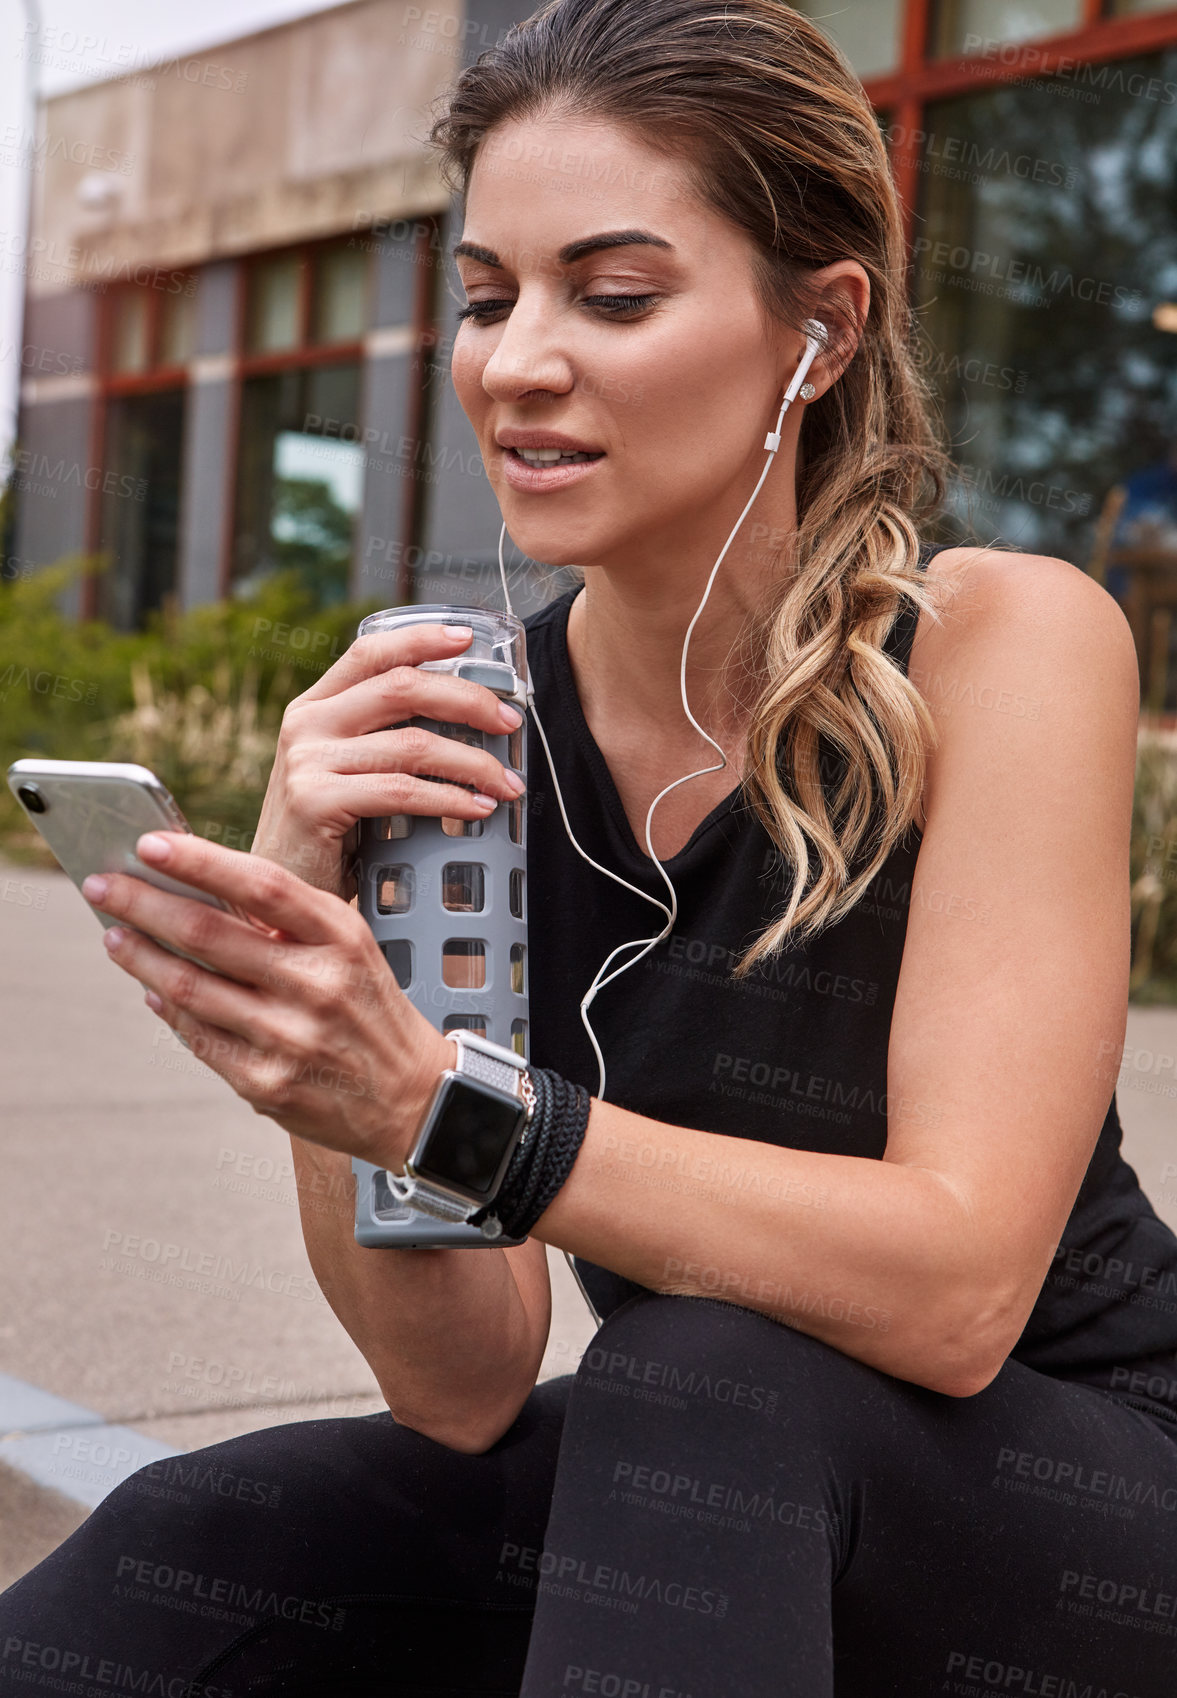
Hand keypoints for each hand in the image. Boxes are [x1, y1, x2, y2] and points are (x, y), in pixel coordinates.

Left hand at [82, 830, 453, 1168]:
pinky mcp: (266, 1083)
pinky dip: (168, 1009)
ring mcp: (289, 1038)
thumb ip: (285, 922)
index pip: (261, 885)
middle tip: (101, 885)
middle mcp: (317, 984)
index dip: (199, 861)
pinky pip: (198, 1037)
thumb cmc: (368, 1007)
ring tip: (114, 936)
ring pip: (190, 988)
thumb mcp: (348, 949)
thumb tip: (196, 890)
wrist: (413, 1097)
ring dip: (141, 958)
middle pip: (209, 935)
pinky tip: (152, 990)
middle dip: (143, 905)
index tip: (147, 843)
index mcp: (340, 936)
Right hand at [251, 622, 525, 897]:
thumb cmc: (328, 835)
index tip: (468, 638)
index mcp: (315, 706)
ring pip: (412, 744)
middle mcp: (306, 724)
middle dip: (468, 700)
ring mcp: (306, 761)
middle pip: (402, 688)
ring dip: (473, 763)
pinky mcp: (313, 802)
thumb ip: (381, 739)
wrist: (281, 893)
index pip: (371, 652)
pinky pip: (401, 792)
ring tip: (508, 785)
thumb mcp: (346, 771)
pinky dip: (450, 799)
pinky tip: (478, 809)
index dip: (422, 638)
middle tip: (511, 723)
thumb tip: (468, 721)